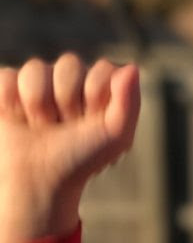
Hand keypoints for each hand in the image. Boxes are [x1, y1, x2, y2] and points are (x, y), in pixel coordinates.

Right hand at [0, 54, 139, 242]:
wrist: (42, 178)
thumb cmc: (83, 159)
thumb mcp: (116, 137)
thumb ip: (129, 104)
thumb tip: (131, 67)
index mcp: (100, 88)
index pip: (102, 69)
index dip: (96, 96)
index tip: (92, 122)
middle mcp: (71, 80)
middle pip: (70, 64)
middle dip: (68, 101)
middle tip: (67, 126)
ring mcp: (39, 81)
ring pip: (36, 69)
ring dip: (39, 105)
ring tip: (44, 126)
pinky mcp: (9, 86)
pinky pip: (8, 77)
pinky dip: (12, 103)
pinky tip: (20, 120)